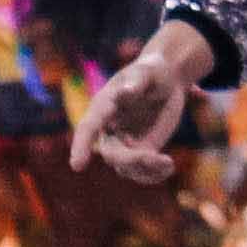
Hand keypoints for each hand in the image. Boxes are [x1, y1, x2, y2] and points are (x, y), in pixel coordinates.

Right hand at [74, 17, 214, 182]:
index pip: (88, 128)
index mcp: (103, 106)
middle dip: (131, 160)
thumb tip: (124, 93)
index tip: (77, 166)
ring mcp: (122, 143)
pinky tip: (169, 167)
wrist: (167, 81)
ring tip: (168, 163)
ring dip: (146, 171)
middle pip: (112, 154)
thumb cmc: (153, 72)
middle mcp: (108, 129)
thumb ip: (136, 82)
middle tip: (157, 158)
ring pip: (126, 168)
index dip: (81, 146)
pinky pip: (140, 171)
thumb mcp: (147, 72)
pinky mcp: (139, 151)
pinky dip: (154, 175)